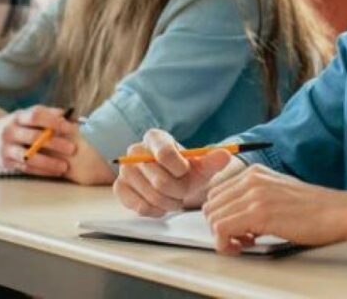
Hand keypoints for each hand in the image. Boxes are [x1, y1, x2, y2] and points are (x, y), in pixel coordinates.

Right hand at [0, 105, 76, 176]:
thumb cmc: (15, 125)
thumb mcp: (26, 115)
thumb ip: (46, 113)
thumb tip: (68, 114)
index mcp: (18, 117)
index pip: (35, 116)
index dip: (53, 121)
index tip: (70, 127)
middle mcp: (10, 132)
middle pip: (34, 137)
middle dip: (55, 143)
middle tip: (73, 148)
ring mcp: (6, 148)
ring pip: (29, 157)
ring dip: (48, 162)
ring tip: (65, 166)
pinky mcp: (5, 163)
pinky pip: (25, 168)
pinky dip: (42, 171)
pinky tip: (56, 172)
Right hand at [113, 129, 242, 216]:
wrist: (173, 182)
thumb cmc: (186, 171)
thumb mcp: (202, 164)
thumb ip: (214, 159)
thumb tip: (226, 154)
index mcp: (155, 137)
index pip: (165, 153)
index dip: (180, 169)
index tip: (186, 171)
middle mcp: (135, 150)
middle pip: (160, 180)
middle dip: (178, 191)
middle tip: (183, 191)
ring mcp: (125, 170)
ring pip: (151, 195)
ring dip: (169, 202)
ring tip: (174, 197)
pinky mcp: (120, 188)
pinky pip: (140, 206)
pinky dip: (156, 210)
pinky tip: (161, 204)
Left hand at [203, 164, 346, 253]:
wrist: (337, 212)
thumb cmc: (313, 208)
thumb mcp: (278, 192)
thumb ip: (254, 197)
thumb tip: (235, 216)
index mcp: (254, 172)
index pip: (216, 193)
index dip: (221, 215)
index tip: (236, 228)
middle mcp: (251, 179)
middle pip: (210, 206)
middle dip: (219, 226)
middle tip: (240, 238)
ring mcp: (254, 194)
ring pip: (213, 218)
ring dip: (223, 237)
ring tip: (245, 242)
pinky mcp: (259, 213)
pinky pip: (222, 230)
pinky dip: (226, 244)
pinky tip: (245, 246)